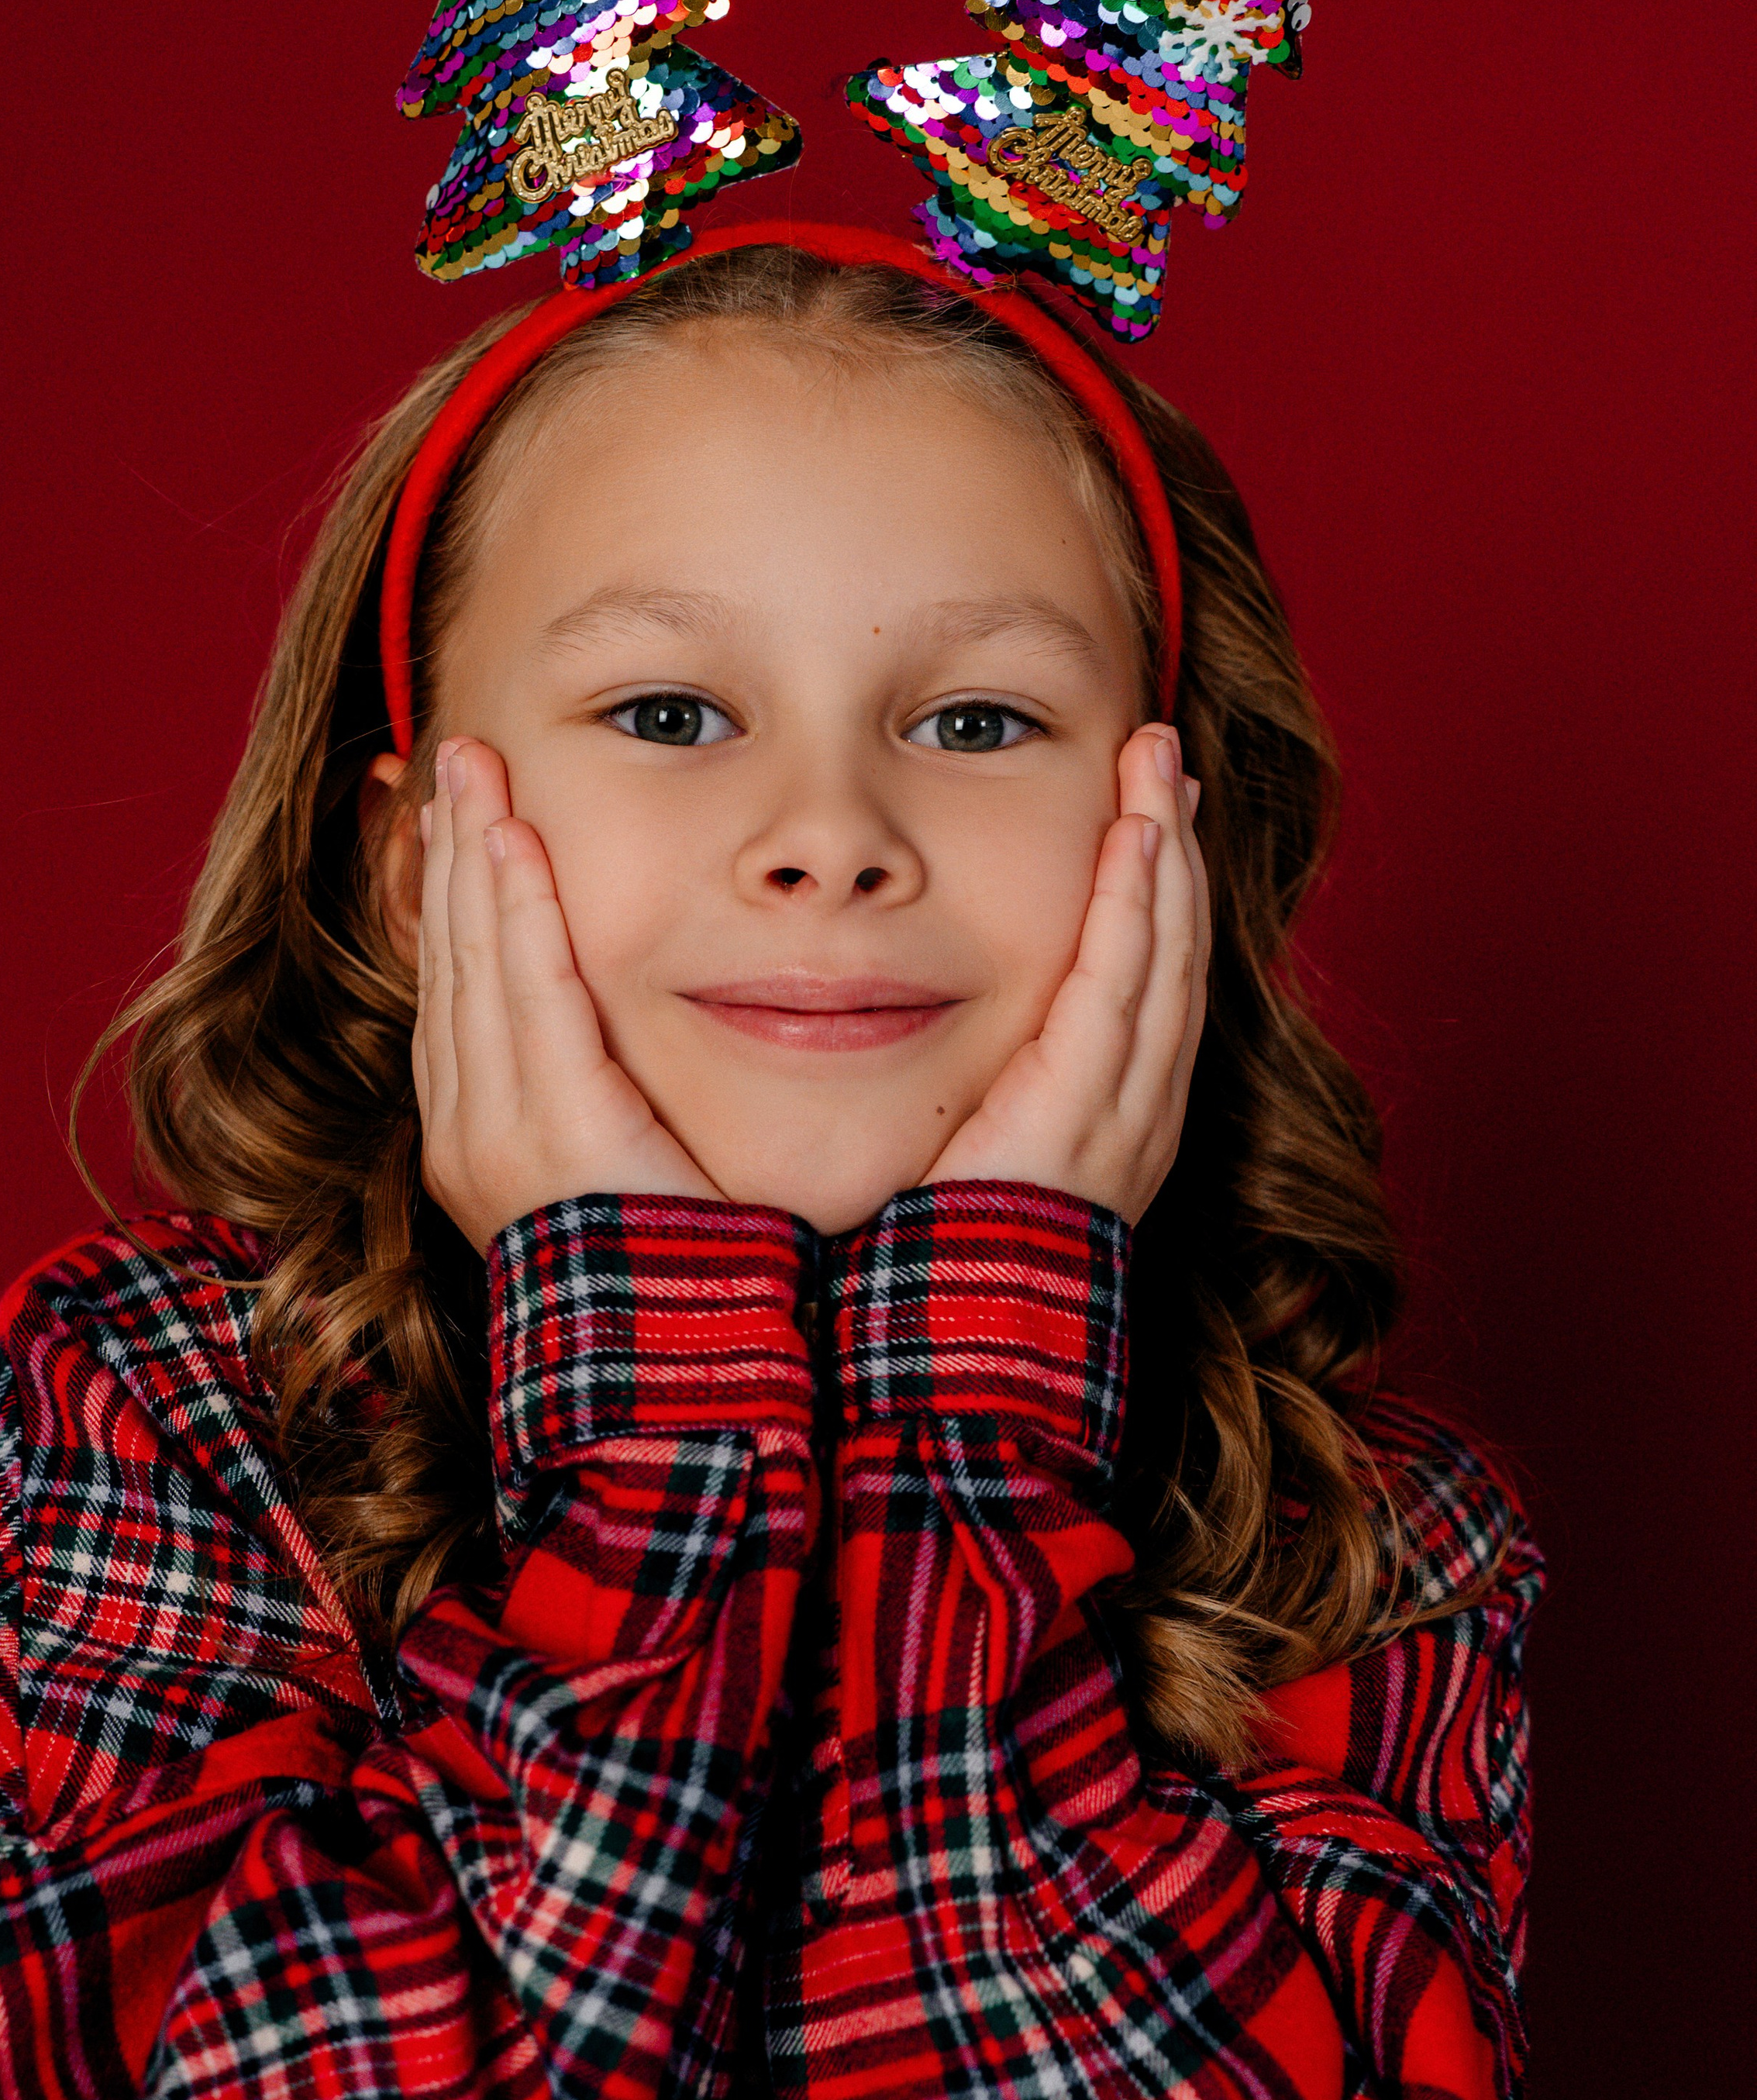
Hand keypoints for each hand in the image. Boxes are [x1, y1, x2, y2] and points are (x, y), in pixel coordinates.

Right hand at [413, 739, 721, 1253]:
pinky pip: (531, 999)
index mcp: (474, 1141)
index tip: (452, 818)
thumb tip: (603, 1037)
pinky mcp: (555, 1136)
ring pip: (477, 965)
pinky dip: (520, 913)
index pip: (452, 989)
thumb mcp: (614, 1163)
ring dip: (474, 858)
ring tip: (475, 770)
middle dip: (449, 853)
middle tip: (456, 758)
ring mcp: (498, 1139)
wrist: (680, 1373)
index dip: (450, 897)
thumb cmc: (674, 1270)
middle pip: (450, 961)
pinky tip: (515, 842)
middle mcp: (467, 1135)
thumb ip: (594, 1093)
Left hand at [925, 723, 1208, 1224]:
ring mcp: (1125, 1112)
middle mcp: (1141, 1111)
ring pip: (1165, 954)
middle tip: (1162, 753)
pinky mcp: (1087, 1111)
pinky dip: (1137, 906)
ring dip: (1165, 851)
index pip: (1154, 979)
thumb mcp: (980, 1147)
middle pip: (1176, 951)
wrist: (951, 1347)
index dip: (1159, 890)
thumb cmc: (940, 1252)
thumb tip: (923, 1017)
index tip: (1150, 811)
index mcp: (1117, 1118)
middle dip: (1174, 846)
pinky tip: (1136, 836)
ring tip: (1157, 763)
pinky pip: (1123, 987)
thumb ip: (983, 1085)